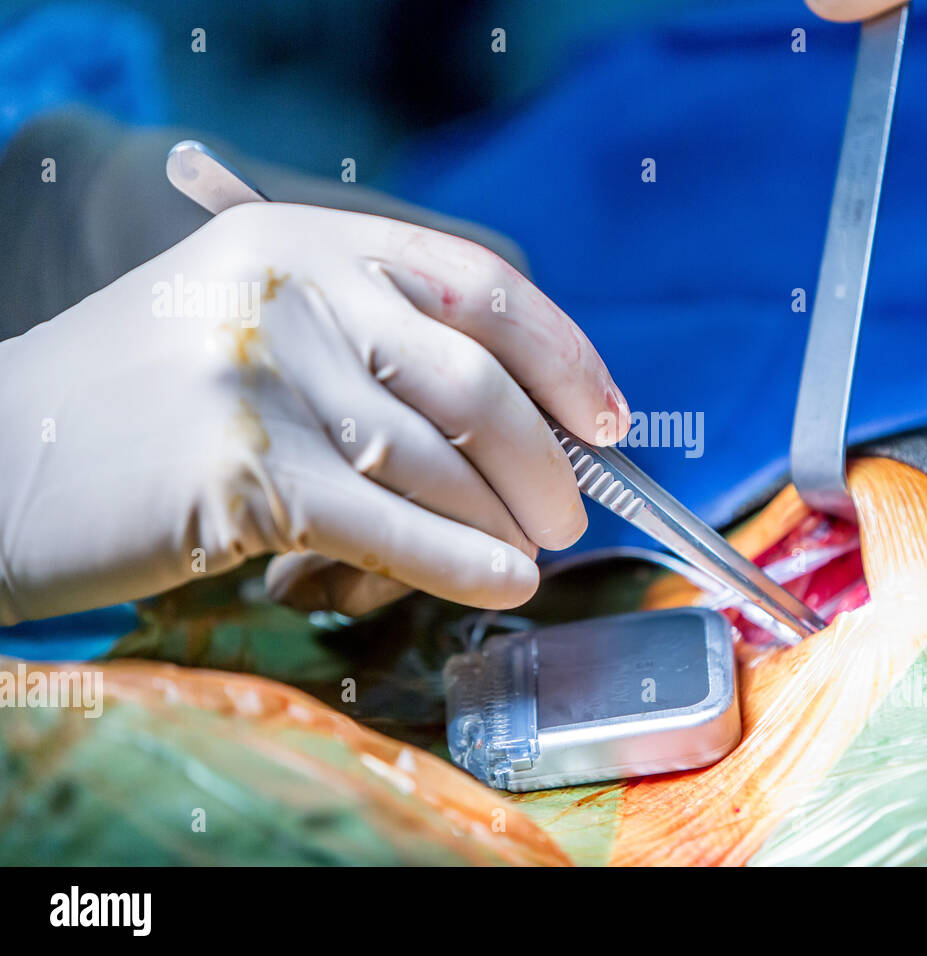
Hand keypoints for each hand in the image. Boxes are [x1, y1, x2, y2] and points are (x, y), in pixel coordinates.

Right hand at [0, 202, 626, 624]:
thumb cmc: (145, 404)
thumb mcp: (255, 322)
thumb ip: (370, 339)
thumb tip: (523, 415)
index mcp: (303, 238)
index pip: (477, 281)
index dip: (562, 354)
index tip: (608, 416)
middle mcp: (288, 290)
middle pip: (471, 380)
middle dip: (543, 459)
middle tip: (569, 512)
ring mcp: (261, 379)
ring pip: (435, 462)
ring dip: (505, 521)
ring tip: (533, 554)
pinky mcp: (238, 474)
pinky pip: (388, 527)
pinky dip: (461, 563)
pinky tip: (501, 584)